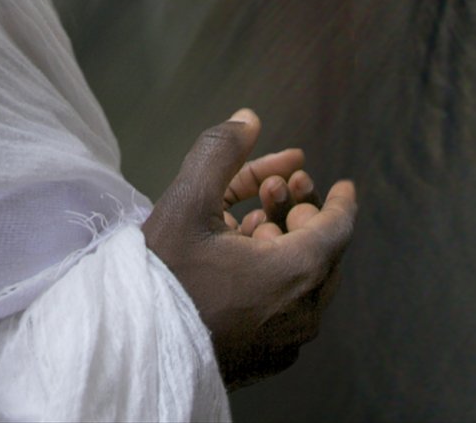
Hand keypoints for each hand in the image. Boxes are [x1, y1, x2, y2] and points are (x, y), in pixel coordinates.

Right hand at [143, 110, 356, 388]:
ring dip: (283, 241)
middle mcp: (303, 312)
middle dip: (300, 212)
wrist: (130, 350)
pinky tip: (240, 256)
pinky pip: (285, 306)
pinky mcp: (265, 358)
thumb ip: (220, 152)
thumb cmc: (162, 277)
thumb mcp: (186, 204)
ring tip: (251, 219)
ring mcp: (286, 341)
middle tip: (276, 188)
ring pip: (302, 279)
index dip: (340, 201)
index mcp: (297, 273)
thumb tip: (248, 118)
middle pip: (320, 251)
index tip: (344, 184)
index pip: (339, 228)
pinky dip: (274, 275)